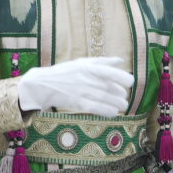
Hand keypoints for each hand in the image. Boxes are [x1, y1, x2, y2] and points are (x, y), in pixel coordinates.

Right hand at [17, 57, 133, 117]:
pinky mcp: (77, 102)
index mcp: (89, 67)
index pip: (111, 72)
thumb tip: (121, 60)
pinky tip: (113, 113)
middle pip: (110, 89)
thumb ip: (102, 62)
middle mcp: (86, 79)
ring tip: (122, 106)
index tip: (130, 82)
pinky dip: (106, 111)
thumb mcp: (82, 62)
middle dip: (120, 94)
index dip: (124, 78)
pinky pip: (95, 108)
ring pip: (105, 99)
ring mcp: (81, 91)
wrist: (42, 85)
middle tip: (123, 98)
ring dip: (117, 104)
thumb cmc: (64, 72)